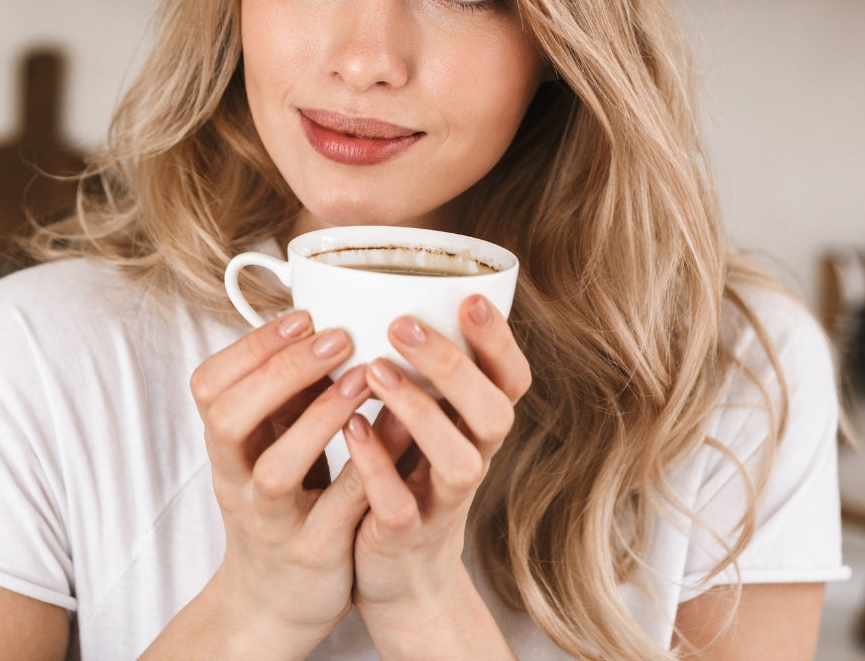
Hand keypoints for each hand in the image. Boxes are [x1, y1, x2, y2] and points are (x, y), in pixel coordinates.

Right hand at [188, 310, 373, 652]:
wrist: (274, 602)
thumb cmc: (280, 504)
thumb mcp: (268, 445)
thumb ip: (286, 395)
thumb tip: (324, 321)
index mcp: (225, 446)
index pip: (209, 386)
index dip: (250, 347)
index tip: (302, 315)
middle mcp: (236, 481)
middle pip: (229, 419)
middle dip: (281, 371)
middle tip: (336, 337)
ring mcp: (271, 521)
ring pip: (275, 470)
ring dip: (319, 418)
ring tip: (364, 379)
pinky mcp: (312, 553)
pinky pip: (336, 509)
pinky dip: (364, 469)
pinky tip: (397, 432)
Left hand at [343, 295, 530, 652]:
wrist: (400, 573)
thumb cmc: (409, 474)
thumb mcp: (425, 419)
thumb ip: (419, 370)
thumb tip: (385, 290)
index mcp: (478, 424)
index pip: (512, 378)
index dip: (500, 341)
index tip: (470, 299)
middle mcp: (474, 458)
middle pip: (494, 413)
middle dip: (453, 366)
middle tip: (402, 325)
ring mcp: (444, 501)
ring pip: (460, 462)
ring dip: (419, 413)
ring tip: (374, 372)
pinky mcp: (407, 535)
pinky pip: (400, 504)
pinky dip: (377, 466)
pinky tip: (352, 429)